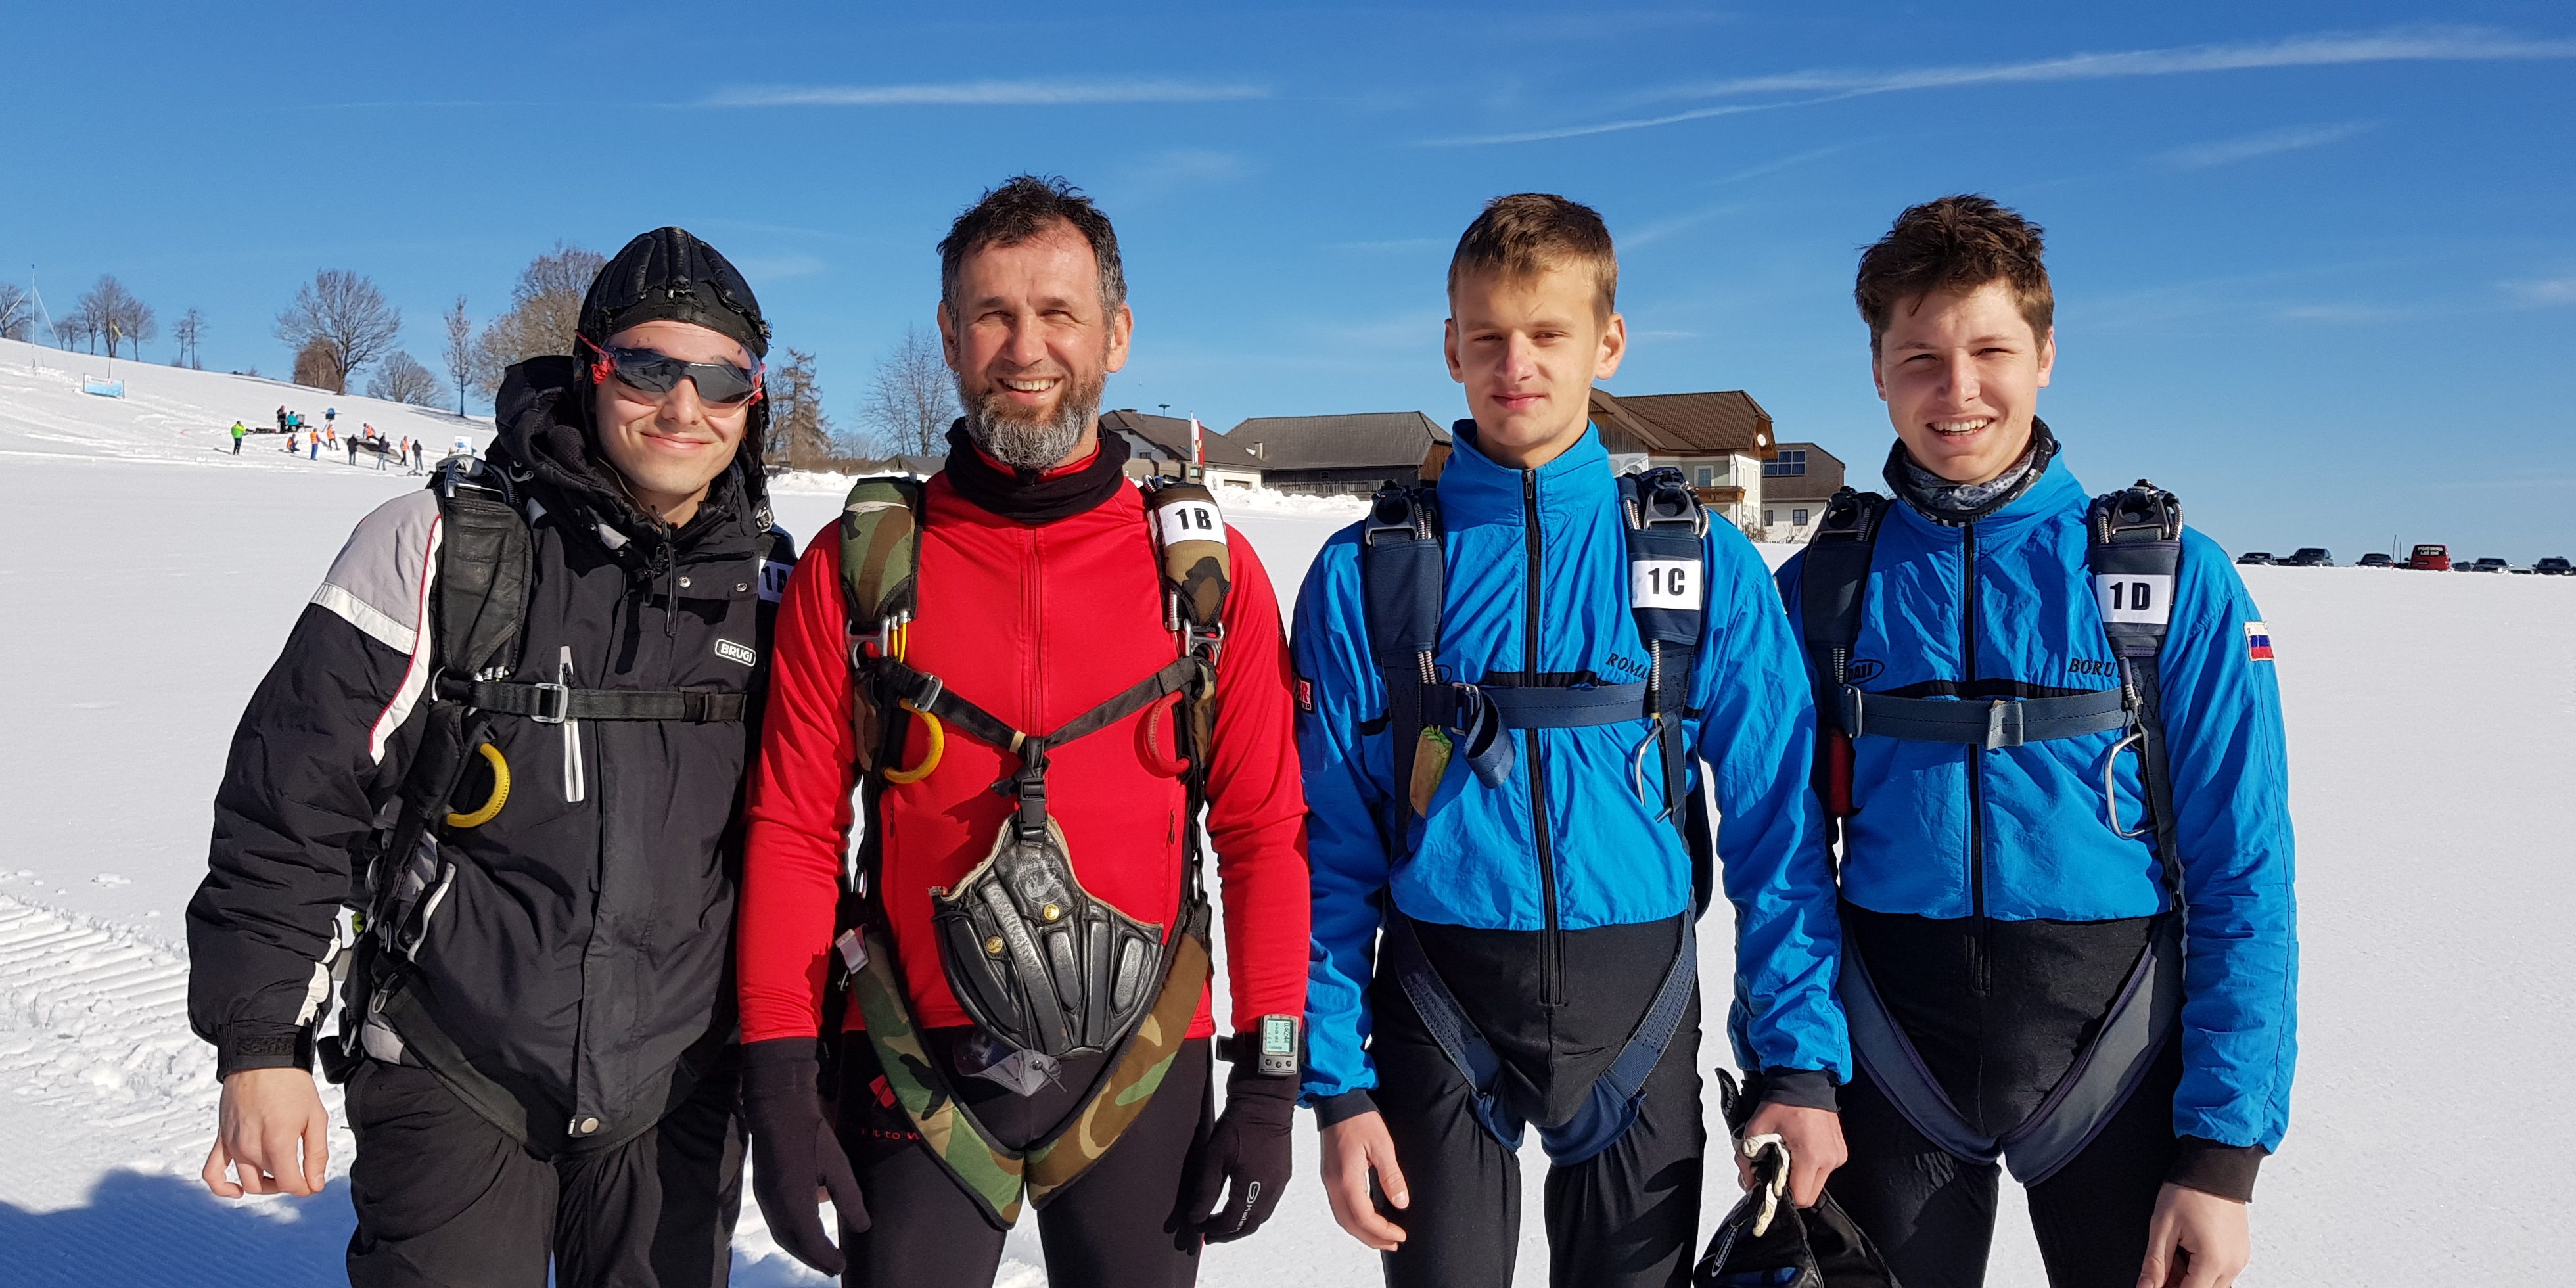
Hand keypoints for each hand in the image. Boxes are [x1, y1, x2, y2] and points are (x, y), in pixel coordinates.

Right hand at [202, 1067, 330, 1197]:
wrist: (262, 1059)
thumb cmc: (290, 1083)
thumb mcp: (316, 1116)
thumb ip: (316, 1153)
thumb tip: (314, 1183)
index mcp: (277, 1141)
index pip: (289, 1184)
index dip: (305, 1187)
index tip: (312, 1182)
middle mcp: (250, 1146)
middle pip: (269, 1183)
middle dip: (288, 1183)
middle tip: (299, 1170)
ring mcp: (233, 1144)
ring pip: (247, 1182)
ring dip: (264, 1185)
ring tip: (278, 1172)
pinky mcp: (222, 1139)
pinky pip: (212, 1172)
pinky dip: (222, 1187)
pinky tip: (237, 1190)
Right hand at [739, 1038, 868, 1275]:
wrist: (777, 1106)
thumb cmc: (811, 1133)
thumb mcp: (838, 1165)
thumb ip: (849, 1199)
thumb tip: (862, 1227)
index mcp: (794, 1203)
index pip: (811, 1244)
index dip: (827, 1258)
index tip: (842, 1266)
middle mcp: (775, 1207)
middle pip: (793, 1245)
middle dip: (812, 1259)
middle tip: (831, 1267)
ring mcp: (765, 1199)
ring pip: (782, 1235)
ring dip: (800, 1249)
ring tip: (820, 1254)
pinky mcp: (762, 1189)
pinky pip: (776, 1222)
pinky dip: (791, 1233)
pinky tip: (804, 1228)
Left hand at [1182, 1068, 1295, 1242]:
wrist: (1266, 1097)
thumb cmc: (1238, 1123)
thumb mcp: (1214, 1157)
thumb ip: (1205, 1191)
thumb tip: (1196, 1218)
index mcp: (1254, 1187)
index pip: (1233, 1222)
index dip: (1214, 1229)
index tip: (1198, 1227)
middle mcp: (1272, 1189)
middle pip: (1250, 1224)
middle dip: (1229, 1232)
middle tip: (1210, 1233)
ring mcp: (1281, 1181)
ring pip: (1262, 1215)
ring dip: (1242, 1223)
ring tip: (1223, 1222)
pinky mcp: (1284, 1172)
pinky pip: (1269, 1202)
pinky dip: (1254, 1210)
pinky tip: (1240, 1203)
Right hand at [1319, 1110, 1409, 1250]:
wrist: (1338, 1102)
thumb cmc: (1359, 1119)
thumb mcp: (1382, 1146)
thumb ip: (1391, 1176)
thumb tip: (1401, 1203)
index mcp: (1346, 1179)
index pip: (1364, 1217)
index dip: (1383, 1231)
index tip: (1401, 1234)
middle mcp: (1334, 1185)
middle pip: (1351, 1224)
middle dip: (1373, 1238)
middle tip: (1395, 1242)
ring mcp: (1329, 1182)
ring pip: (1343, 1218)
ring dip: (1362, 1232)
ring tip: (1383, 1236)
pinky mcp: (1330, 1177)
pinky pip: (1340, 1208)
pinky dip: (1354, 1220)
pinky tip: (1368, 1218)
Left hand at [1736, 1101, 1845, 1207]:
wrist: (1805, 1080)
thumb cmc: (1784, 1102)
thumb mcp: (1756, 1128)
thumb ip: (1747, 1158)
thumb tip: (1747, 1181)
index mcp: (1811, 1156)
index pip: (1801, 1198)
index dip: (1783, 1196)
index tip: (1772, 1185)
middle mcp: (1830, 1159)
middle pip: (1810, 1195)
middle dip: (1792, 1188)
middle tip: (1778, 1170)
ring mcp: (1838, 1155)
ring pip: (1818, 1184)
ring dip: (1802, 1177)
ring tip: (1788, 1156)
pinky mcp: (1840, 1151)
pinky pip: (1825, 1170)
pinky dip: (1811, 1166)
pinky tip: (1799, 1149)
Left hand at [2136, 1183, 2249, 1287]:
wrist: (2216, 1166)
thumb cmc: (2192, 1190)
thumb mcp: (2162, 1227)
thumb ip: (2155, 1264)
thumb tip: (2146, 1287)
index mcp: (2213, 1261)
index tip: (2155, 1284)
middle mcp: (2232, 1264)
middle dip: (2179, 1283)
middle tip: (2163, 1265)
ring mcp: (2239, 1258)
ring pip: (2213, 1284)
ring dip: (2192, 1277)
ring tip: (2176, 1251)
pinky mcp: (2240, 1251)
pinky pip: (2222, 1271)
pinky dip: (2203, 1268)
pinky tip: (2189, 1249)